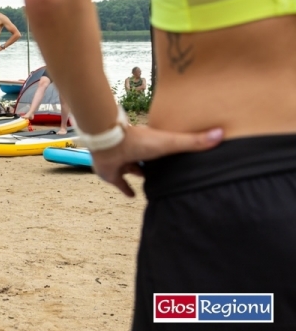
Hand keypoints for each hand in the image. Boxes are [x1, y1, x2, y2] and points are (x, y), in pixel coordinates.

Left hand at [90, 124, 223, 197]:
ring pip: (133, 169)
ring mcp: (123, 163)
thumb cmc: (139, 141)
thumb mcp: (170, 142)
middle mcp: (136, 153)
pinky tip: (133, 197)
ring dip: (139, 174)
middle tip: (166, 173)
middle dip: (154, 165)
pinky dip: (126, 190)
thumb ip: (193, 141)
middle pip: (147, 160)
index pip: (162, 149)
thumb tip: (221, 133)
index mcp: (150, 145)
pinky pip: (120, 184)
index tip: (179, 159)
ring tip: (151, 182)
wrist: (109, 145)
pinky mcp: (112, 175)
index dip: (170, 153)